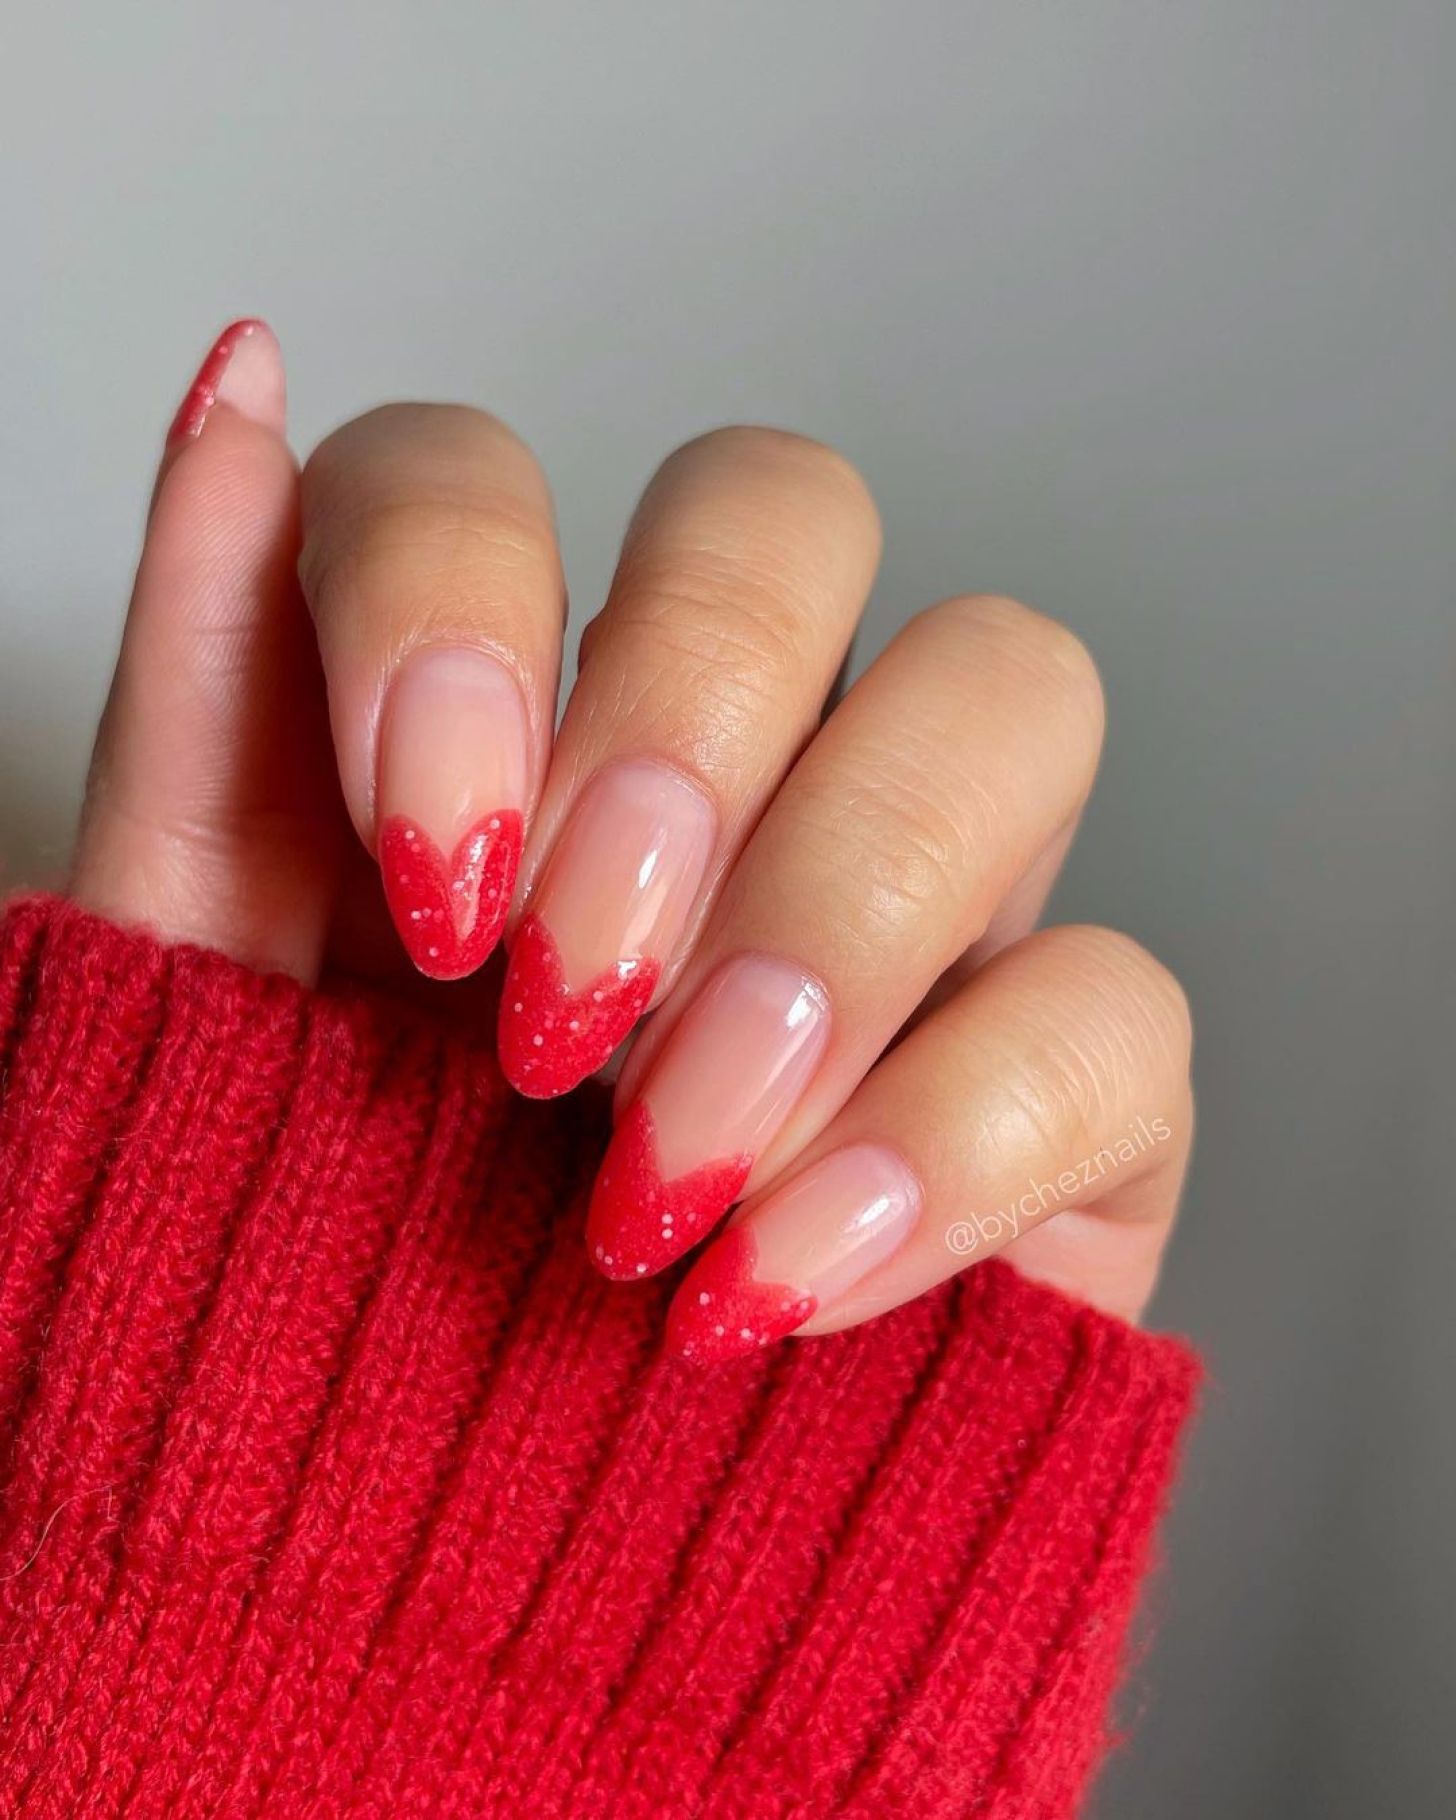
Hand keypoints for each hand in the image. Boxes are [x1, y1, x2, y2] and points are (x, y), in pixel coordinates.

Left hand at [70, 321, 1192, 1359]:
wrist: (425, 1607)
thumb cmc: (291, 1295)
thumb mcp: (192, 1010)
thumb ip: (207, 704)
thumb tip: (228, 388)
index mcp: (487, 728)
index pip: (494, 475)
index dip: (463, 595)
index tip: (422, 858)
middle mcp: (716, 773)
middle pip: (790, 508)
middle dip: (683, 717)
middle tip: (559, 994)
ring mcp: (909, 915)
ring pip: (1011, 690)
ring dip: (839, 906)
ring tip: (668, 1155)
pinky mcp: (1055, 1101)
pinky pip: (1119, 1003)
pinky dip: (951, 1135)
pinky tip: (781, 1275)